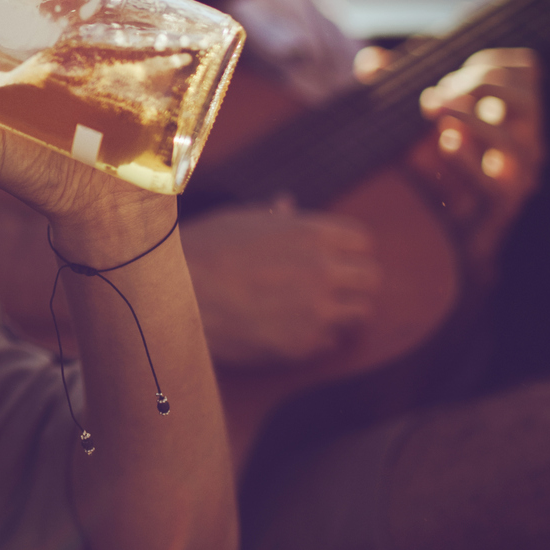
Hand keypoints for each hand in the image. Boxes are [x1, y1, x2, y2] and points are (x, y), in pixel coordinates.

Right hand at [184, 195, 378, 366]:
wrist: (177, 295)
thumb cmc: (203, 250)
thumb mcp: (240, 221)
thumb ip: (275, 218)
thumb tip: (287, 205)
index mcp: (312, 233)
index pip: (363, 241)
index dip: (350, 250)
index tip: (337, 258)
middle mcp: (324, 270)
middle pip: (372, 277)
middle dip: (356, 281)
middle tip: (335, 287)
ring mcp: (318, 310)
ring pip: (360, 313)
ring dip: (343, 311)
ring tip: (316, 310)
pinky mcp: (304, 344)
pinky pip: (331, 341)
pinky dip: (318, 336)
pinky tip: (292, 328)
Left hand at [372, 46, 542, 268]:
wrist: (437, 228)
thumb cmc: (428, 159)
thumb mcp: (411, 115)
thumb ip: (394, 84)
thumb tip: (371, 62)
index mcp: (511, 110)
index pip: (525, 69)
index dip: (490, 61)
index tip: (452, 70)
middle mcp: (524, 139)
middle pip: (526, 98)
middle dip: (481, 85)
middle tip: (439, 92)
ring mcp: (518, 174)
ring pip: (514, 142)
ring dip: (473, 119)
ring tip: (436, 107)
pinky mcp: (501, 205)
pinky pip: (497, 185)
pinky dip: (471, 160)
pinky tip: (446, 142)